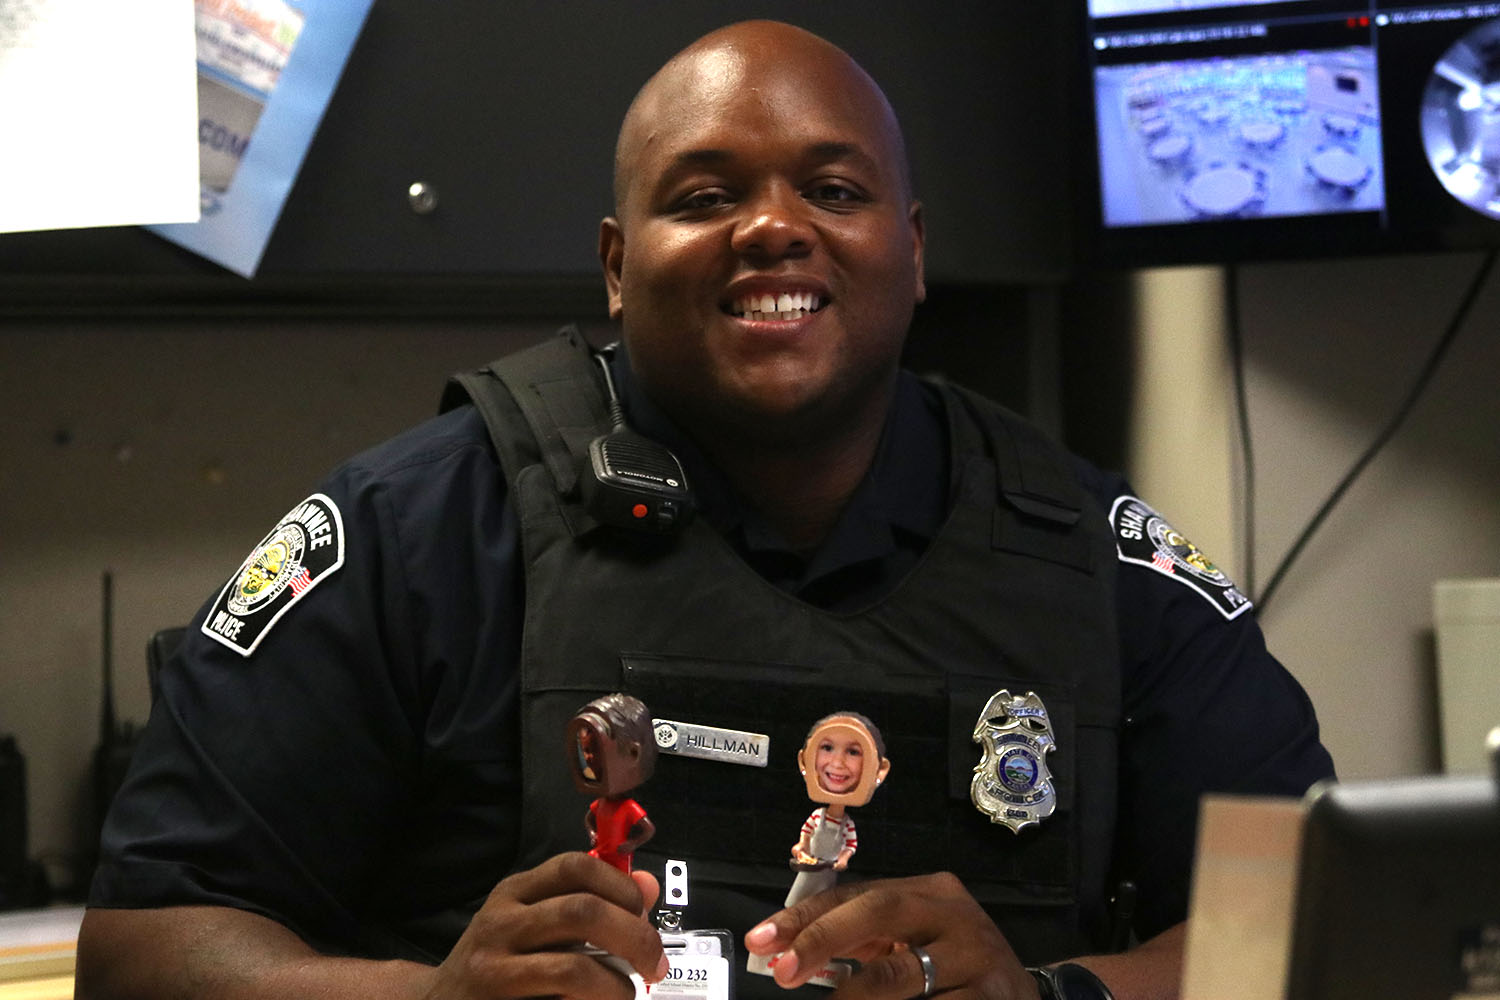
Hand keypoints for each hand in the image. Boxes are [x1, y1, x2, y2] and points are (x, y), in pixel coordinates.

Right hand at [424, 852, 667, 999]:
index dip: (621, 887)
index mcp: (514, 893)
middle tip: (653, 964)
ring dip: (615, 986)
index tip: (643, 913)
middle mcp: (500, 925)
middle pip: (583, 912)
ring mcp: (493, 972)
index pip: (575, 867)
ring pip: (574, 969)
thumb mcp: (534, 922)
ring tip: (623, 995)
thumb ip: (589, 903)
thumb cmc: (496, 962)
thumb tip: (648, 888)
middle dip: (634, 937)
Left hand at [743, 871, 1036, 998]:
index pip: (857, 894)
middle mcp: (954, 914)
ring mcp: (977, 957)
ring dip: (855, 995)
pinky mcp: (992, 999)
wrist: (1025, 998)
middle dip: (823, 938)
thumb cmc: (953, 969)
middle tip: (781, 970)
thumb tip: (785, 952)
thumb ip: (861, 942)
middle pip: (880, 910)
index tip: (762, 940)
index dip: (806, 917)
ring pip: (902, 975)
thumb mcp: (911, 943)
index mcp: (930, 892)